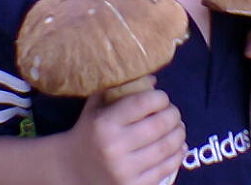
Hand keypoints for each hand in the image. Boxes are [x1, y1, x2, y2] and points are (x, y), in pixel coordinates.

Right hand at [66, 83, 185, 184]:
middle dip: (174, 115)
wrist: (71, 170)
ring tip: (179, 127)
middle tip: (174, 112)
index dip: (160, 98)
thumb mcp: (96, 106)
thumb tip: (153, 80)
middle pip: (160, 125)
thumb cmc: (88, 131)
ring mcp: (125, 170)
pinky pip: (165, 169)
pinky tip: (178, 147)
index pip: (144, 103)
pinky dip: (177, 155)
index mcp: (104, 123)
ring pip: (166, 148)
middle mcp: (114, 147)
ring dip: (179, 134)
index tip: (162, 97)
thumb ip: (120, 89)